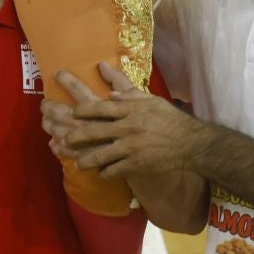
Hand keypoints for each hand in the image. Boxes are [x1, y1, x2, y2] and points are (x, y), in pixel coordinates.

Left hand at [54, 63, 202, 177]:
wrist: (190, 143)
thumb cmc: (169, 118)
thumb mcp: (150, 99)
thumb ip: (127, 90)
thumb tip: (107, 80)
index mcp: (130, 110)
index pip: (100, 107)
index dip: (83, 110)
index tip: (72, 111)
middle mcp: (128, 128)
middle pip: (95, 131)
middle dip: (76, 136)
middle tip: (62, 139)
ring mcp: (132, 148)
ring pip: (102, 155)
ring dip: (86, 160)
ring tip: (77, 164)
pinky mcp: (138, 164)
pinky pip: (115, 170)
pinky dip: (106, 172)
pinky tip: (100, 173)